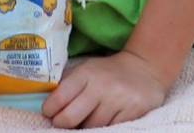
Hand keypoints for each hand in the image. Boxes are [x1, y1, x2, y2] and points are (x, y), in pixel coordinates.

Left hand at [42, 51, 169, 127]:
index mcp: (86, 73)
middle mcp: (101, 85)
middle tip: (64, 123)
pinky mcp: (133, 111)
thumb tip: (48, 108)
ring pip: (91, 127)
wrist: (145, 68)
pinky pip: (111, 129)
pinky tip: (103, 121)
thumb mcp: (87, 70)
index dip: (50, 111)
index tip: (50, 114)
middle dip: (62, 124)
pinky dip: (103, 129)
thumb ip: (68, 85)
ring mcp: (118, 99)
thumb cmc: (108, 73)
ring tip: (86, 120)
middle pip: (71, 118)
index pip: (59, 98)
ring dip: (85, 128)